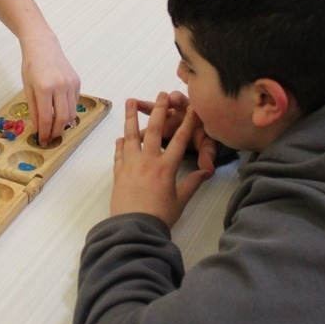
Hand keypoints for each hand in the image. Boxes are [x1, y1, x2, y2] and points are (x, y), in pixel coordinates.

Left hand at [20, 36, 80, 146]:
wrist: (43, 46)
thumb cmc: (31, 66)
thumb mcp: (27, 88)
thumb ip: (34, 110)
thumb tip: (39, 129)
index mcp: (44, 88)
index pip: (47, 118)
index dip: (45, 133)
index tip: (42, 140)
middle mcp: (60, 86)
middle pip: (62, 118)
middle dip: (56, 132)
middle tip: (50, 137)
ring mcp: (71, 84)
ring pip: (72, 112)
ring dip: (64, 124)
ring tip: (55, 127)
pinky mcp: (77, 82)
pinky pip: (75, 102)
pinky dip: (68, 111)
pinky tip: (60, 111)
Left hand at [110, 94, 212, 226]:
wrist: (133, 229)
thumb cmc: (160, 216)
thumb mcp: (180, 200)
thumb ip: (192, 183)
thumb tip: (206, 172)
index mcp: (166, 167)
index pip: (180, 140)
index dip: (188, 123)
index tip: (193, 108)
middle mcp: (148, 161)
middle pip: (154, 130)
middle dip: (159, 110)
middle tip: (162, 94)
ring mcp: (130, 164)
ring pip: (131, 135)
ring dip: (131, 117)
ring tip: (130, 101)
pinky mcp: (118, 172)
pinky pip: (119, 153)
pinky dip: (121, 143)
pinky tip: (121, 137)